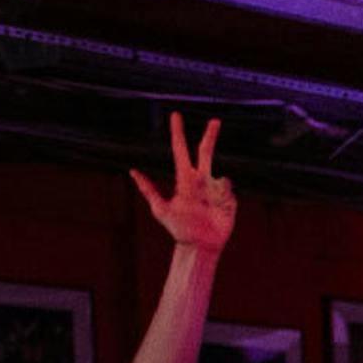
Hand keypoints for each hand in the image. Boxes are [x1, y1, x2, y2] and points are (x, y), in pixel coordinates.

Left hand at [131, 114, 237, 251]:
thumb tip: (133, 171)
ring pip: (220, 179)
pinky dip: (224, 199)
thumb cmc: (179, 229)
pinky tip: (218, 211)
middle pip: (206, 153)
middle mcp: (201, 180)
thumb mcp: (161, 210)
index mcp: (185, 180)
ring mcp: (216, 190)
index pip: (181, 151)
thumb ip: (149, 190)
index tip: (176, 116)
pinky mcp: (230, 200)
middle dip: (210, 136)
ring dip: (216, 191)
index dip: (178, 134)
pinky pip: (229, 192)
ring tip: (208, 208)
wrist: (200, 246)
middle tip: (215, 120)